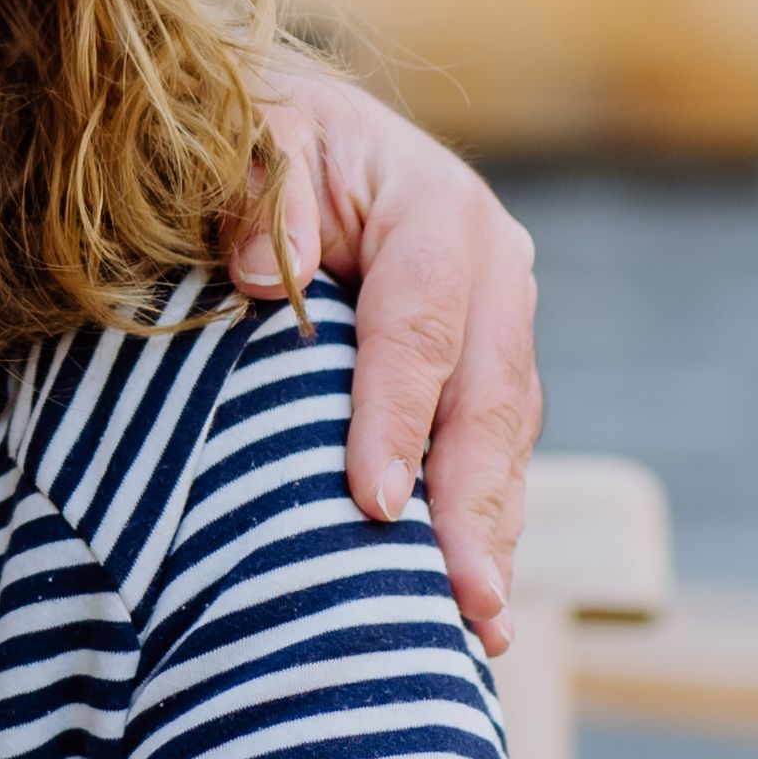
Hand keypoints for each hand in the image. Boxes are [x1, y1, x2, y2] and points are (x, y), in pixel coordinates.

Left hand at [229, 58, 541, 651]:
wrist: (301, 138)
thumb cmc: (262, 139)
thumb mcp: (252, 134)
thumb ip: (261, 190)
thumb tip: (264, 278)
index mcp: (438, 205)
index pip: (423, 321)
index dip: (398, 413)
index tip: (371, 500)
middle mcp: (492, 270)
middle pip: (488, 397)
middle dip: (472, 503)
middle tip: (460, 597)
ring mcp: (500, 327)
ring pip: (505, 440)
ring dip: (492, 533)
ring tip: (476, 624)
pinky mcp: (487, 374)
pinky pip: (497, 457)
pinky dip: (486, 526)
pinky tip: (466, 601)